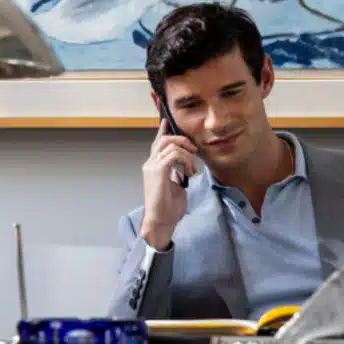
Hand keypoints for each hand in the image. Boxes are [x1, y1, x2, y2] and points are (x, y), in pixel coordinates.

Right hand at [138, 118, 197, 249]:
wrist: (161, 221)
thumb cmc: (168, 208)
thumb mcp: (176, 185)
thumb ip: (177, 172)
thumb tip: (185, 166)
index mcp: (153, 166)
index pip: (157, 144)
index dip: (162, 131)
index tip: (166, 121)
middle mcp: (150, 163)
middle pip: (165, 140)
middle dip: (182, 140)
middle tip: (194, 151)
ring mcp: (152, 166)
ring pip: (171, 145)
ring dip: (187, 154)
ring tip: (192, 169)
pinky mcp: (158, 171)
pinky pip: (174, 154)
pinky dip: (185, 160)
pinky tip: (189, 172)